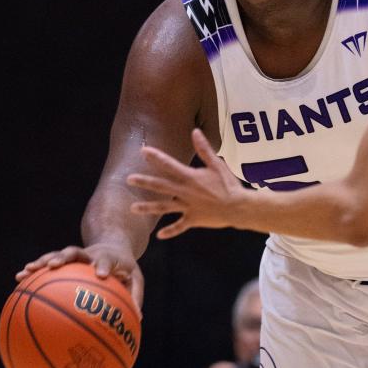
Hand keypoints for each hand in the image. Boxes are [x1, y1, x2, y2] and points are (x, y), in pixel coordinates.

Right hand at [15, 243, 144, 310]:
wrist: (113, 244)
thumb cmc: (125, 267)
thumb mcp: (135, 278)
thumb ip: (135, 295)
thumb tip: (138, 319)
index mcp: (108, 257)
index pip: (105, 260)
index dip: (102, 266)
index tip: (100, 275)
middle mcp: (88, 253)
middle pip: (74, 251)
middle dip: (63, 257)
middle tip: (53, 265)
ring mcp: (75, 256)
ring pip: (55, 255)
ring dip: (41, 262)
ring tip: (26, 271)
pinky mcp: (65, 259)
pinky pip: (47, 263)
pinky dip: (35, 270)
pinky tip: (20, 278)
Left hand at [128, 129, 245, 239]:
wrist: (238, 207)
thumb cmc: (229, 185)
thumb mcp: (218, 165)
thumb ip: (204, 150)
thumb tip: (195, 132)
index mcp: (190, 177)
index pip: (169, 165)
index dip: (156, 157)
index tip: (143, 151)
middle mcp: (185, 192)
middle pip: (161, 186)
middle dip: (144, 182)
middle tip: (129, 179)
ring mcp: (188, 207)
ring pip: (164, 208)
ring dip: (148, 208)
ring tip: (133, 209)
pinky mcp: (193, 219)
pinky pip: (179, 226)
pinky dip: (170, 231)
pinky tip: (159, 235)